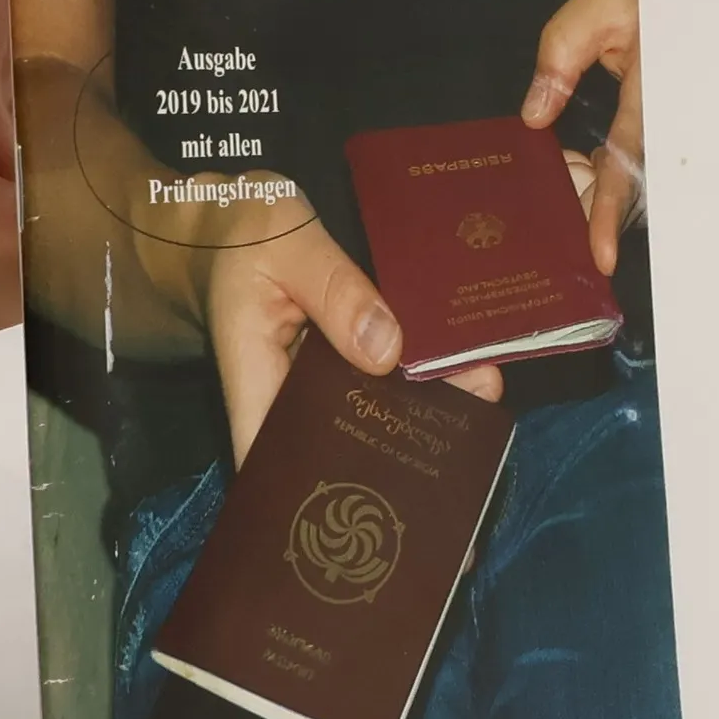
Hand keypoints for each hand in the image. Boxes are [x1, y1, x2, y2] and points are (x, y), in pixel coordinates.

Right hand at [173, 182, 502, 468]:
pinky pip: (382, 376)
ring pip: (370, 412)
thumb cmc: (243, 228)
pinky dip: (421, 377)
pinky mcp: (341, 355)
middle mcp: (287, 394)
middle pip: (338, 446)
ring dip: (425, 412)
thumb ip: (334, 291)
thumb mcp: (286, 243)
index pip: (275, 462)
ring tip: (484, 404)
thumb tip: (387, 352)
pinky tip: (468, 372)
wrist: (234, 207)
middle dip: (399, 457)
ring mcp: (317, 380)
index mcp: (256, 379)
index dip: (319, 497)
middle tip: (463, 457)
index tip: (381, 512)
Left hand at [518, 0, 643, 276]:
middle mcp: (669, 123)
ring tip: (573, 218)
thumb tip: (535, 115)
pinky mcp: (663, 129)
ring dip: (601, 199)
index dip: (610, 211)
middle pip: (634, 191)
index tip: (602, 256)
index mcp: (657, 95)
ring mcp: (670, 130)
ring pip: (635, 184)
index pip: (629, 163)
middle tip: (570, 244)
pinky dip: (608, 180)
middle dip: (600, 217)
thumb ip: (563, 53)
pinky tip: (581, 180)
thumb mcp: (604, 2)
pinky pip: (635, 165)